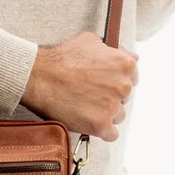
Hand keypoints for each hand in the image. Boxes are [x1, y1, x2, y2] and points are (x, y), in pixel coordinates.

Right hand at [21, 32, 138, 141]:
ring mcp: (112, 107)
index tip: (104, 83)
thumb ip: (116, 50)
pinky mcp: (101, 125)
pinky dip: (102, 130)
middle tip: (91, 94)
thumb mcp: (91, 41)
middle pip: (125, 98)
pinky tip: (90, 122)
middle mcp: (123, 86)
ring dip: (106, 114)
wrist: (41, 77)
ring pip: (119, 116)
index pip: (132, 78)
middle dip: (111, 96)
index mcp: (124, 64)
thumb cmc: (62, 58)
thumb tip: (132, 57)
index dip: (116, 80)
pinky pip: (112, 134)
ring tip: (87, 107)